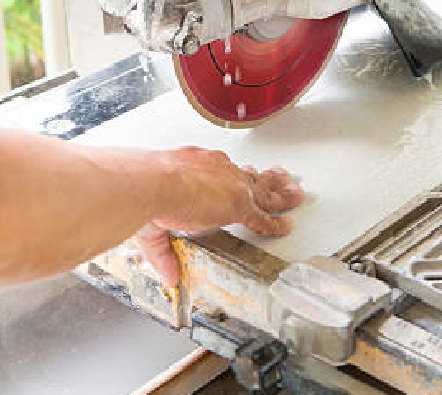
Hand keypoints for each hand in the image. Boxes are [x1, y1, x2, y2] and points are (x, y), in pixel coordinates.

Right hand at [136, 147, 304, 286]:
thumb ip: (163, 253)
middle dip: (265, 178)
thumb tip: (168, 276)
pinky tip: (286, 226)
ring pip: (264, 191)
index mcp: (193, 166)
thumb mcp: (152, 223)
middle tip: (280, 177)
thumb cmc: (147, 190)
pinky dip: (276, 223)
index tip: (240, 176)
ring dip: (280, 194)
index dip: (233, 176)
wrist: (155, 182)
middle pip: (248, 175)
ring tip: (294, 195)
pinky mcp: (241, 204)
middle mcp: (216, 171)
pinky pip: (264, 218)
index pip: (220, 171)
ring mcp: (232, 186)